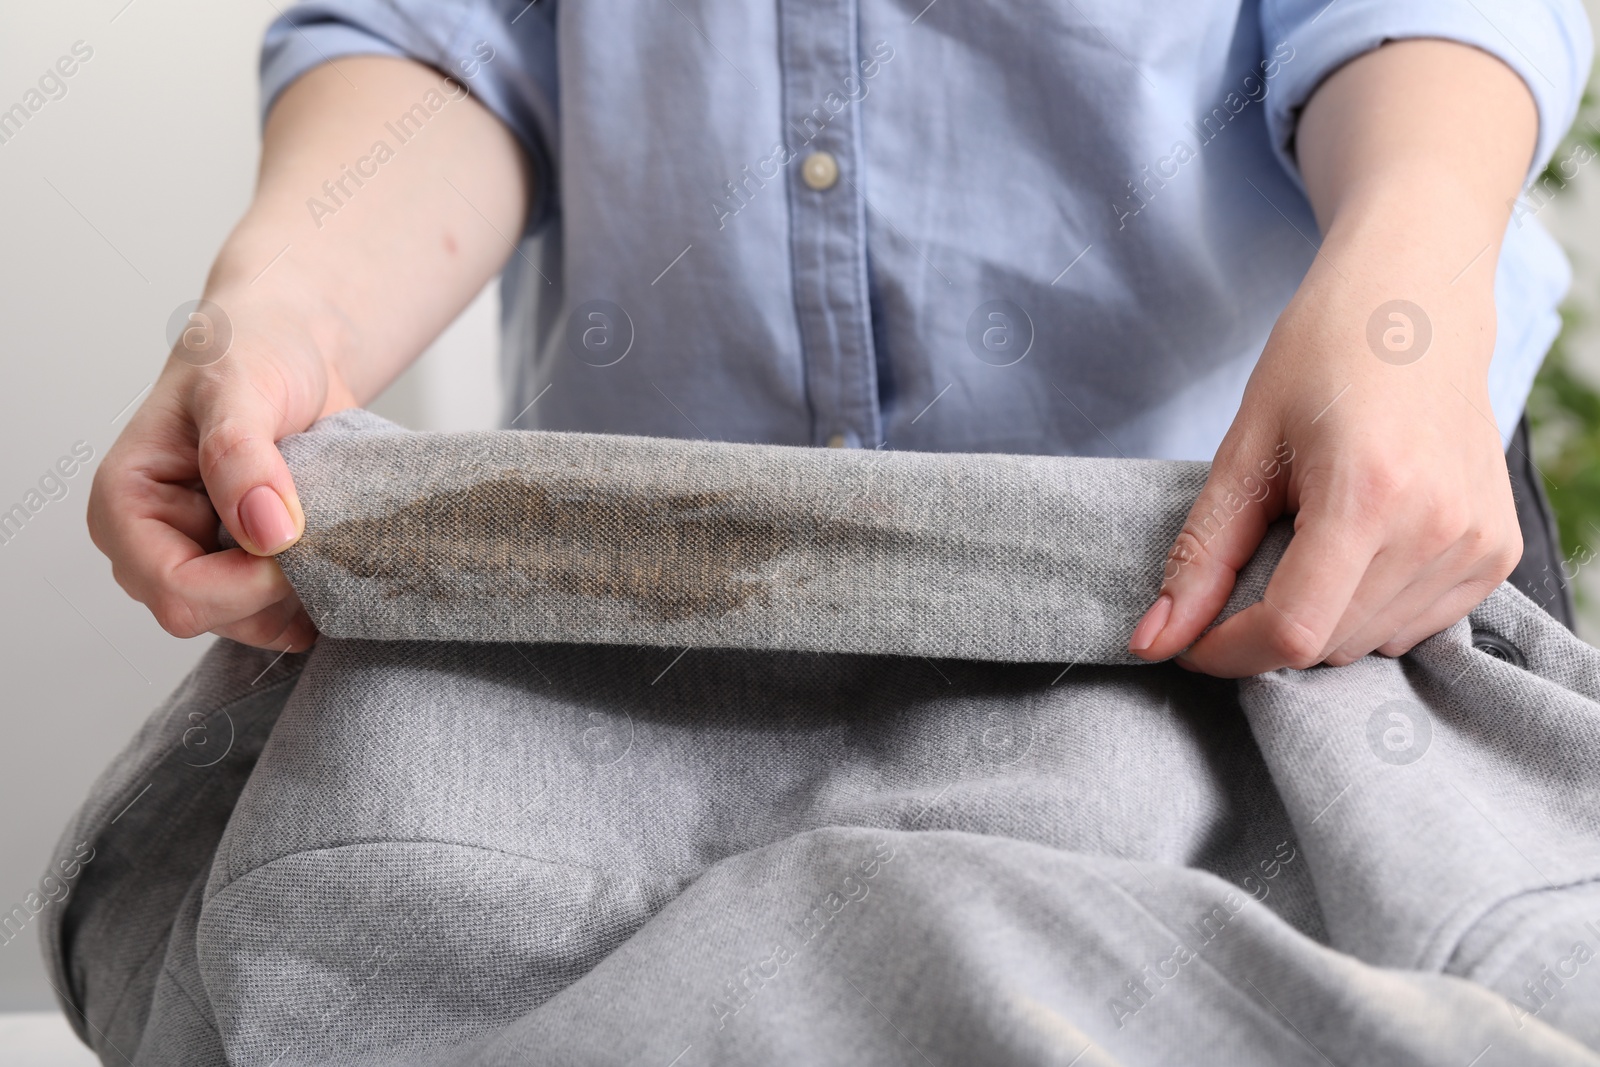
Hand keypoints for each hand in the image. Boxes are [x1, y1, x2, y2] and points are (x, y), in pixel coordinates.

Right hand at [88, 292, 353, 649]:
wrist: (292, 346)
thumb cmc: (251, 351)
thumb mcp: (241, 385)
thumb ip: (241, 454)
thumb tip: (266, 530)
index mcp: (125, 505)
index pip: (175, 591)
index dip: (244, 585)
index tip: (296, 542)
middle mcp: (154, 544)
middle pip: (212, 616)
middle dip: (272, 589)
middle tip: (318, 528)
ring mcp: (201, 562)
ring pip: (250, 623)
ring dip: (299, 591)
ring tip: (325, 528)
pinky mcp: (244, 569)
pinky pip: (280, 614)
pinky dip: (314, 594)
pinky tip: (333, 552)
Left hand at [1127, 226, 1519, 675]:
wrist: (1417, 303)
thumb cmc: (1323, 357)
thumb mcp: (1244, 448)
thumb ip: (1201, 554)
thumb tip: (1153, 641)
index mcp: (1369, 494)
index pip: (1292, 631)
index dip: (1228, 650)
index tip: (1190, 637)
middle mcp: (1438, 528)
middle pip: (1328, 645)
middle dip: (1266, 628)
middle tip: (1247, 562)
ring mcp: (1479, 543)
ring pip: (1369, 645)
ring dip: (1320, 619)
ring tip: (1309, 537)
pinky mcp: (1498, 551)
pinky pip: (1415, 627)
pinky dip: (1369, 610)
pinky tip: (1357, 546)